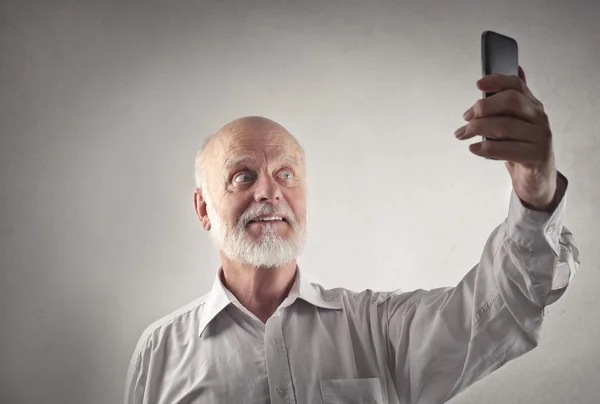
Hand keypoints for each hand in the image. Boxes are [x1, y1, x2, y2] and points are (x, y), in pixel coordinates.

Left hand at [454, 66, 558, 211]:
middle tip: (466, 118)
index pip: (517, 85)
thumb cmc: (520, 149)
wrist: (536, 179)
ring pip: (505, 126)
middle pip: (511, 101)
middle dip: (483, 107)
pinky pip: (508, 149)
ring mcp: (540, 137)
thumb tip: (486, 83)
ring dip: (478, 129)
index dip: (497, 81)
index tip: (479, 84)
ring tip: (463, 134)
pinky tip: (475, 148)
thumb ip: (501, 107)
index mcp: (532, 106)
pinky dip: (487, 148)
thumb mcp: (511, 125)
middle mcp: (539, 118)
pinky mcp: (537, 156)